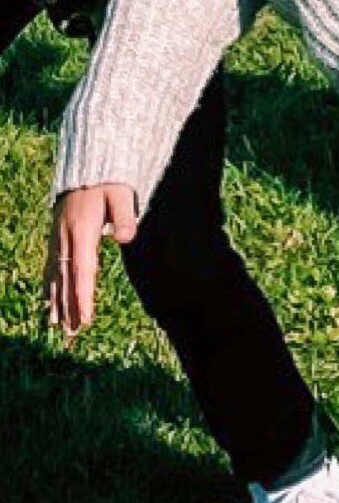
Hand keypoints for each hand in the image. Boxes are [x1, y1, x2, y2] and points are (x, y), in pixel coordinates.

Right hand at [44, 184, 138, 336]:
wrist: (88, 169)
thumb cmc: (109, 183)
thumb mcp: (122, 195)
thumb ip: (125, 216)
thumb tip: (126, 238)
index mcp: (82, 231)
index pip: (82, 270)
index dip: (82, 296)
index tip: (85, 318)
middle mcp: (65, 238)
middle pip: (67, 279)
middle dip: (69, 307)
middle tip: (72, 334)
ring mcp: (58, 239)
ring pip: (56, 275)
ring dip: (57, 301)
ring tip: (58, 326)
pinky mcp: (56, 238)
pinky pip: (51, 267)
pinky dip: (49, 286)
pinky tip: (47, 301)